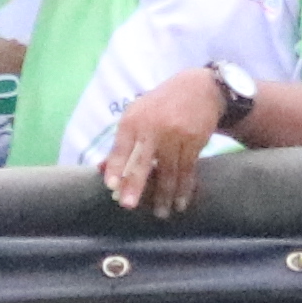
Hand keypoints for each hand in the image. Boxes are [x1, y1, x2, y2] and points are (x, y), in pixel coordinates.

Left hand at [101, 66, 240, 214]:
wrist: (200, 89)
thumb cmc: (160, 106)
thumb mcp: (137, 115)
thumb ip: (121, 143)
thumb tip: (101, 169)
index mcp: (133, 120)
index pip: (121, 148)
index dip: (116, 167)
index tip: (111, 186)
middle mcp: (153, 127)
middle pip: (142, 162)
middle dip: (135, 185)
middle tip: (128, 206)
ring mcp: (175, 134)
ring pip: (168, 171)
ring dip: (164, 195)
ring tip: (161, 214)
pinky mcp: (194, 141)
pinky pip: (187, 170)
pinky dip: (184, 189)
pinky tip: (180, 203)